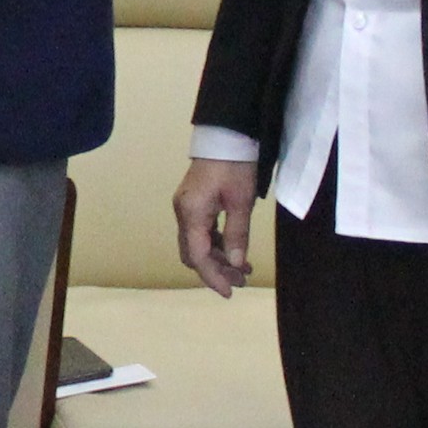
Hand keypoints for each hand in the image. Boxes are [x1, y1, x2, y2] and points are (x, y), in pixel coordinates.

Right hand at [178, 160, 259, 295]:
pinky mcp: (194, 203)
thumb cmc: (235, 165)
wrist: (227, 135)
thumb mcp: (241, 202)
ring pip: (197, 244)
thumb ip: (237, 234)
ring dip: (218, 259)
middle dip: (215, 270)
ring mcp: (186, 208)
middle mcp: (183, 213)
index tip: (230, 292)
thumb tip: (236, 265)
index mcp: (191, 213)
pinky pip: (201, 232)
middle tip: (241, 281)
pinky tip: (235, 252)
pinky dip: (217, 245)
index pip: (198, 256)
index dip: (213, 277)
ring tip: (244, 270)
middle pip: (193, 253)